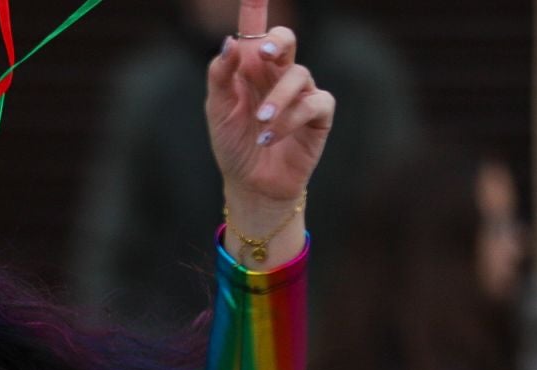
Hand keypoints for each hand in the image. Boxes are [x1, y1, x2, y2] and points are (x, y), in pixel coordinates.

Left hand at [206, 1, 334, 240]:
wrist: (250, 184)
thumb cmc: (233, 144)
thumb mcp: (218, 110)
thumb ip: (221, 75)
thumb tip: (231, 42)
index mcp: (251, 66)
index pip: (254, 28)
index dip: (256, 6)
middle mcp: (278, 73)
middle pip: (285, 39)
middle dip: (276, 40)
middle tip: (261, 52)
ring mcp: (301, 93)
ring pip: (299, 75)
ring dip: (277, 99)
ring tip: (260, 122)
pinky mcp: (318, 116)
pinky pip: (313, 104)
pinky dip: (290, 119)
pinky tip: (268, 137)